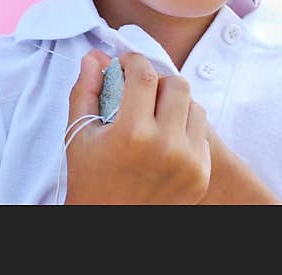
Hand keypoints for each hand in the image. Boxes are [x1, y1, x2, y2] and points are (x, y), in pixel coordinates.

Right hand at [64, 50, 210, 204]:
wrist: (111, 226)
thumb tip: (95, 56)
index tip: (125, 64)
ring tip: (153, 115)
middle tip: (139, 91)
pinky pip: (202, 134)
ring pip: (195, 106)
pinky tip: (164, 139)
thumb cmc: (90, 180)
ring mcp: (189, 162)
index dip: (133, 60)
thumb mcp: (79, 135)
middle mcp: (166, 145)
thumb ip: (85, 90)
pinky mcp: (201, 175)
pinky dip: (184, 129)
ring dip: (174, 104)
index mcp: (132, 132)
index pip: (144, 74)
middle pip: (177, 85)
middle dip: (156, 81)